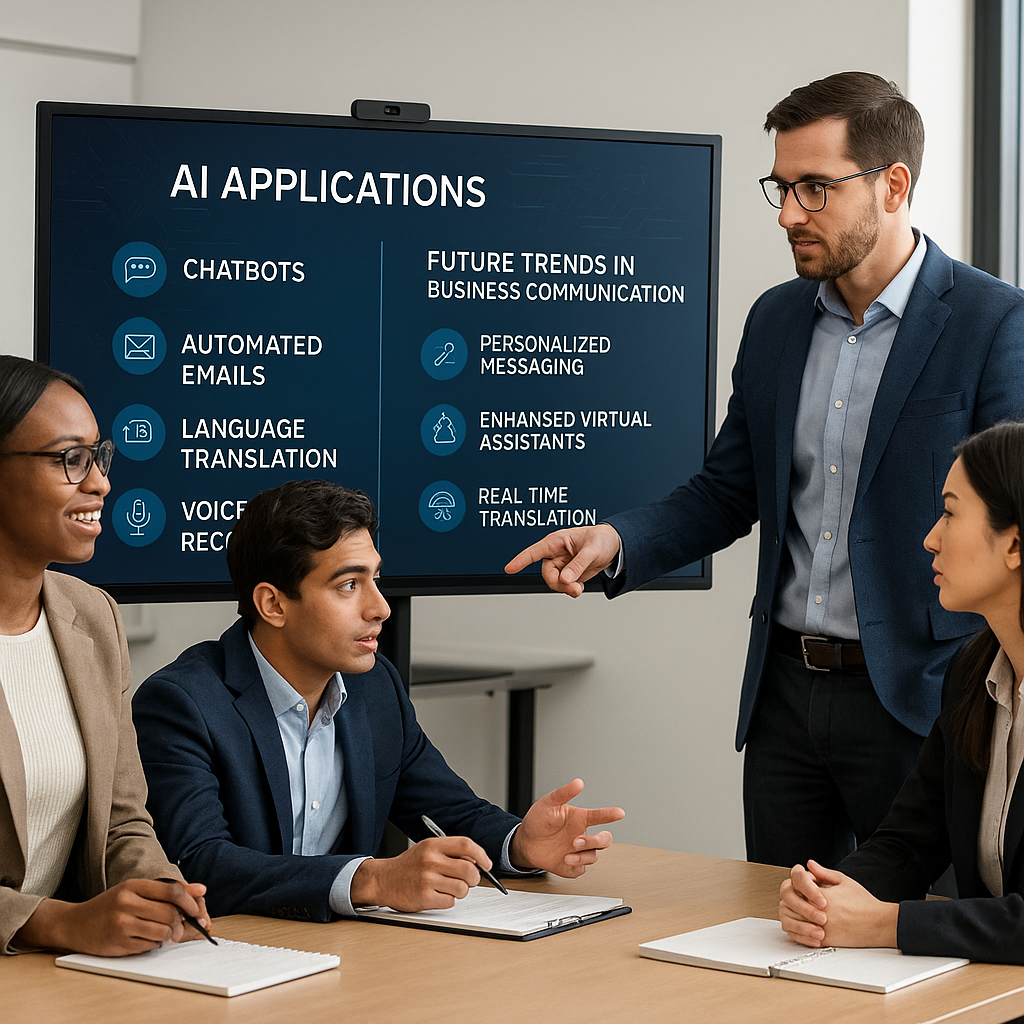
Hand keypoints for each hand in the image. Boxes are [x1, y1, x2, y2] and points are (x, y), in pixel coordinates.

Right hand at [17, 878, 209, 955]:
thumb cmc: (110, 906)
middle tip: (180, 926)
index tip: (196, 910)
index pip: (172, 891)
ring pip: (163, 931)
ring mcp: (121, 924)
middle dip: (181, 922)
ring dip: (169, 935)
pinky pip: (150, 945)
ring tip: (163, 932)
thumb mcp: (135, 891)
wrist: (74, 923)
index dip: (190, 902)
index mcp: (133, 886)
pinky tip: (148, 939)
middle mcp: (127, 903)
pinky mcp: (118, 943)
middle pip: (170, 913)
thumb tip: (202, 889)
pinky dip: (155, 944)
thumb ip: (167, 890)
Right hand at [351, 836, 488, 911]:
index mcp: (433, 845)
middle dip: (475, 878)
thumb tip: (478, 860)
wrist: (383, 880)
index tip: (487, 864)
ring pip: (462, 888)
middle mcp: (430, 860)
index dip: (481, 855)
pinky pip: (450, 902)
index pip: (466, 845)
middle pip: (469, 869)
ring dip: (461, 891)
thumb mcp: (428, 849)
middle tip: (470, 880)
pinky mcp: (424, 897)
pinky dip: (448, 900)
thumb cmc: (409, 865)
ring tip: (449, 887)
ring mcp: (427, 879)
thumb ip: (450, 851)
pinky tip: (438, 895)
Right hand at [504, 525, 620, 597]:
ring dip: (566, 588)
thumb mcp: (592, 550)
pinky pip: (564, 586)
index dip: (521, 560)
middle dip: (559, 584)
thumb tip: (565, 579)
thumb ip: (578, 565)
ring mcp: (561, 565)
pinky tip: (580, 586)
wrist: (613, 545)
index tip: (509, 569)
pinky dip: (571, 589)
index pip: (534, 552)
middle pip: (547, 574)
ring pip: (555, 582)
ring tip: (579, 588)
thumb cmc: (601, 539)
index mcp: (556, 541)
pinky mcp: (569, 574)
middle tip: (574, 588)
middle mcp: (555, 554)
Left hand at [510, 778, 624, 875]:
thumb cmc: (538, 821)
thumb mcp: (549, 803)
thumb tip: (578, 782)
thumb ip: (564, 793)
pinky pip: (582, 870)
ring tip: (568, 855)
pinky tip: (566, 861)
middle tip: (577, 841)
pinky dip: (577, 867)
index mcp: (580, 819)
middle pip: (604, 840)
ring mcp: (578, 851)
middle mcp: (582, 835)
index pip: (599, 816)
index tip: (619, 813)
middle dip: (596, 841)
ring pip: (594, 856)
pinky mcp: (572, 866)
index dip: (610, 814)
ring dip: (583, 856)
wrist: (525, 842)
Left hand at [779, 860, 897, 948]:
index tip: (807, 882)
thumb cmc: (864, 903)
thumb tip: (809, 865)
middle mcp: (818, 911)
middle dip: (792, 895)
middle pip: (789, 900)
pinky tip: (802, 924)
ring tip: (798, 910)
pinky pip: (799, 936)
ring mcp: (820, 926)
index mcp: (822, 894)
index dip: (799, 880)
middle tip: (799, 895)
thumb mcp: (844, 880)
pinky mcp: (824, 940)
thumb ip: (823, 872)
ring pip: (790, 918)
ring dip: (791, 912)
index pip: (796, 882)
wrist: (878, 924)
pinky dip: (796, 930)